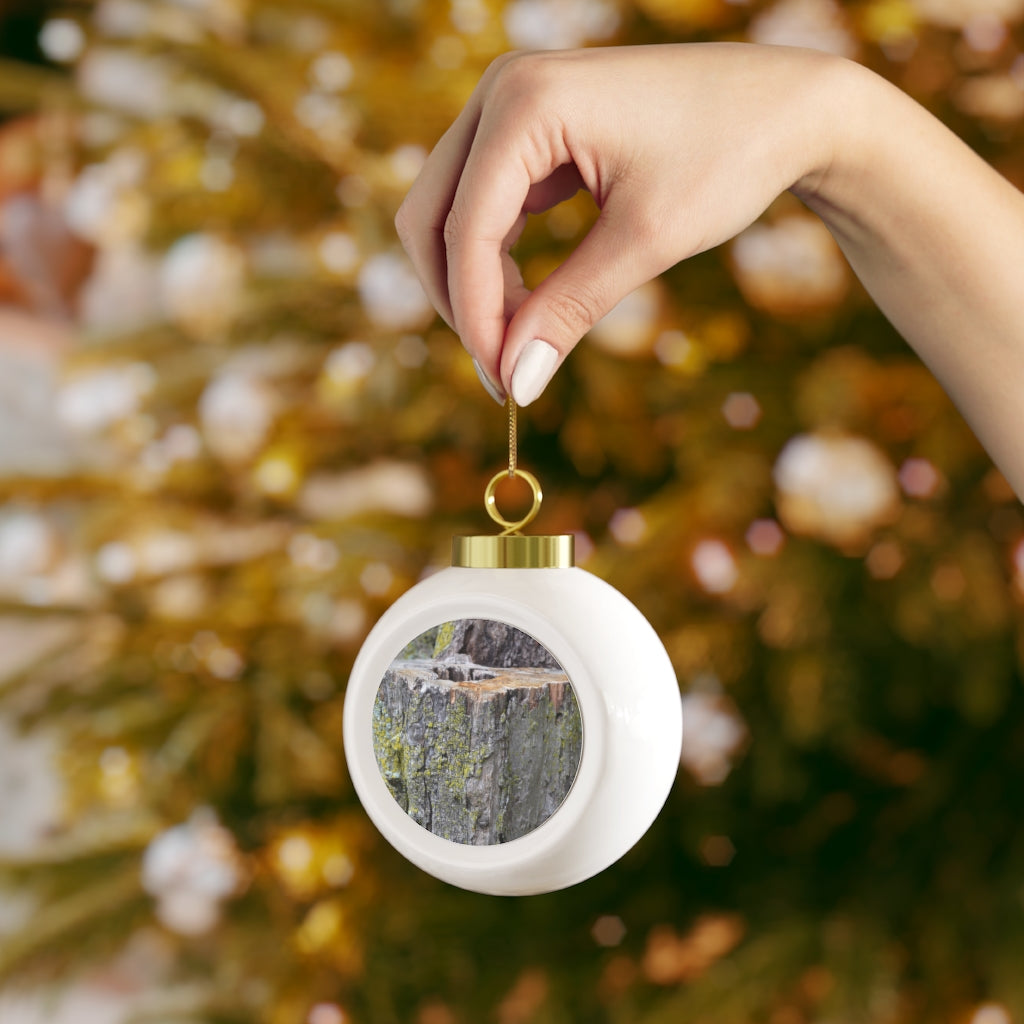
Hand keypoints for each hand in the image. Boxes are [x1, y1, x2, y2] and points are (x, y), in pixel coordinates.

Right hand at [395, 43, 843, 404]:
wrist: (787, 107)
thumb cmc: (728, 156)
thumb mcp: (645, 242)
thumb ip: (569, 310)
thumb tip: (517, 382)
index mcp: (525, 103)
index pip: (465, 230)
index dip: (476, 317)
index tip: (504, 384)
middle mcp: (502, 91)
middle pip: (430, 217)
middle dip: (459, 300)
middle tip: (503, 370)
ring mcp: (511, 106)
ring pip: (449, 213)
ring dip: (474, 284)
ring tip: (522, 343)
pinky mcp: (529, 129)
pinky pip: (484, 204)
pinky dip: (496, 260)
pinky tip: (530, 303)